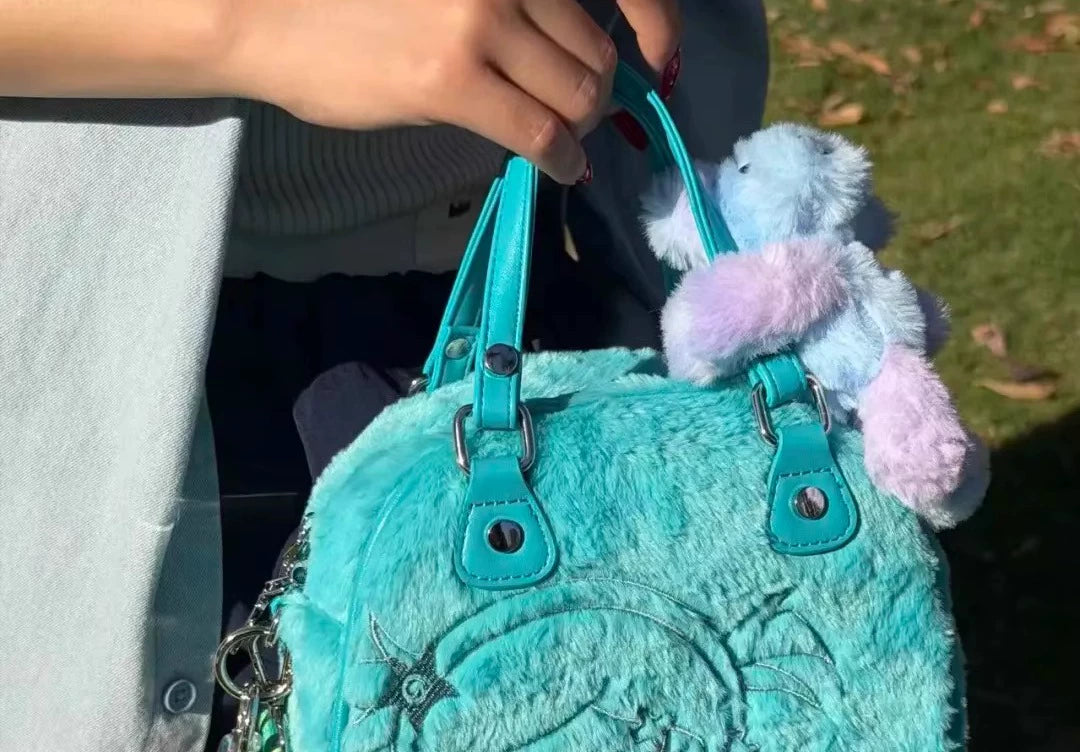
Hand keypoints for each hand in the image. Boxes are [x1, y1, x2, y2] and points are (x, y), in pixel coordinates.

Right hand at [221, 0, 680, 183]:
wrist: (266, 9)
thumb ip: (503, 0)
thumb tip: (558, 42)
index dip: (655, 23)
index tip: (657, 58)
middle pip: (594, 46)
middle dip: (599, 90)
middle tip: (587, 115)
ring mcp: (481, 19)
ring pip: (577, 92)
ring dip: (582, 127)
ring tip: (570, 143)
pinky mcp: (454, 79)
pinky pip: (541, 132)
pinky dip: (563, 158)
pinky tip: (562, 169)